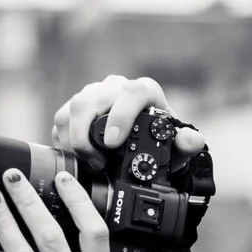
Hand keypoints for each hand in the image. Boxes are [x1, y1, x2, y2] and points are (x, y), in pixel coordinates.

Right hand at [52, 74, 206, 166]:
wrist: (142, 146)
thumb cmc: (160, 144)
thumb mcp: (176, 149)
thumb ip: (186, 144)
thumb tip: (190, 140)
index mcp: (143, 92)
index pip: (132, 92)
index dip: (120, 115)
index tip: (113, 142)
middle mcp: (115, 88)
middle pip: (92, 99)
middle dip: (87, 134)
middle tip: (97, 162)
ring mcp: (93, 96)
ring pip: (73, 108)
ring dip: (74, 139)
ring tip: (89, 163)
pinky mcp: (75, 109)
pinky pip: (61, 119)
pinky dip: (64, 141)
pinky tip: (76, 157)